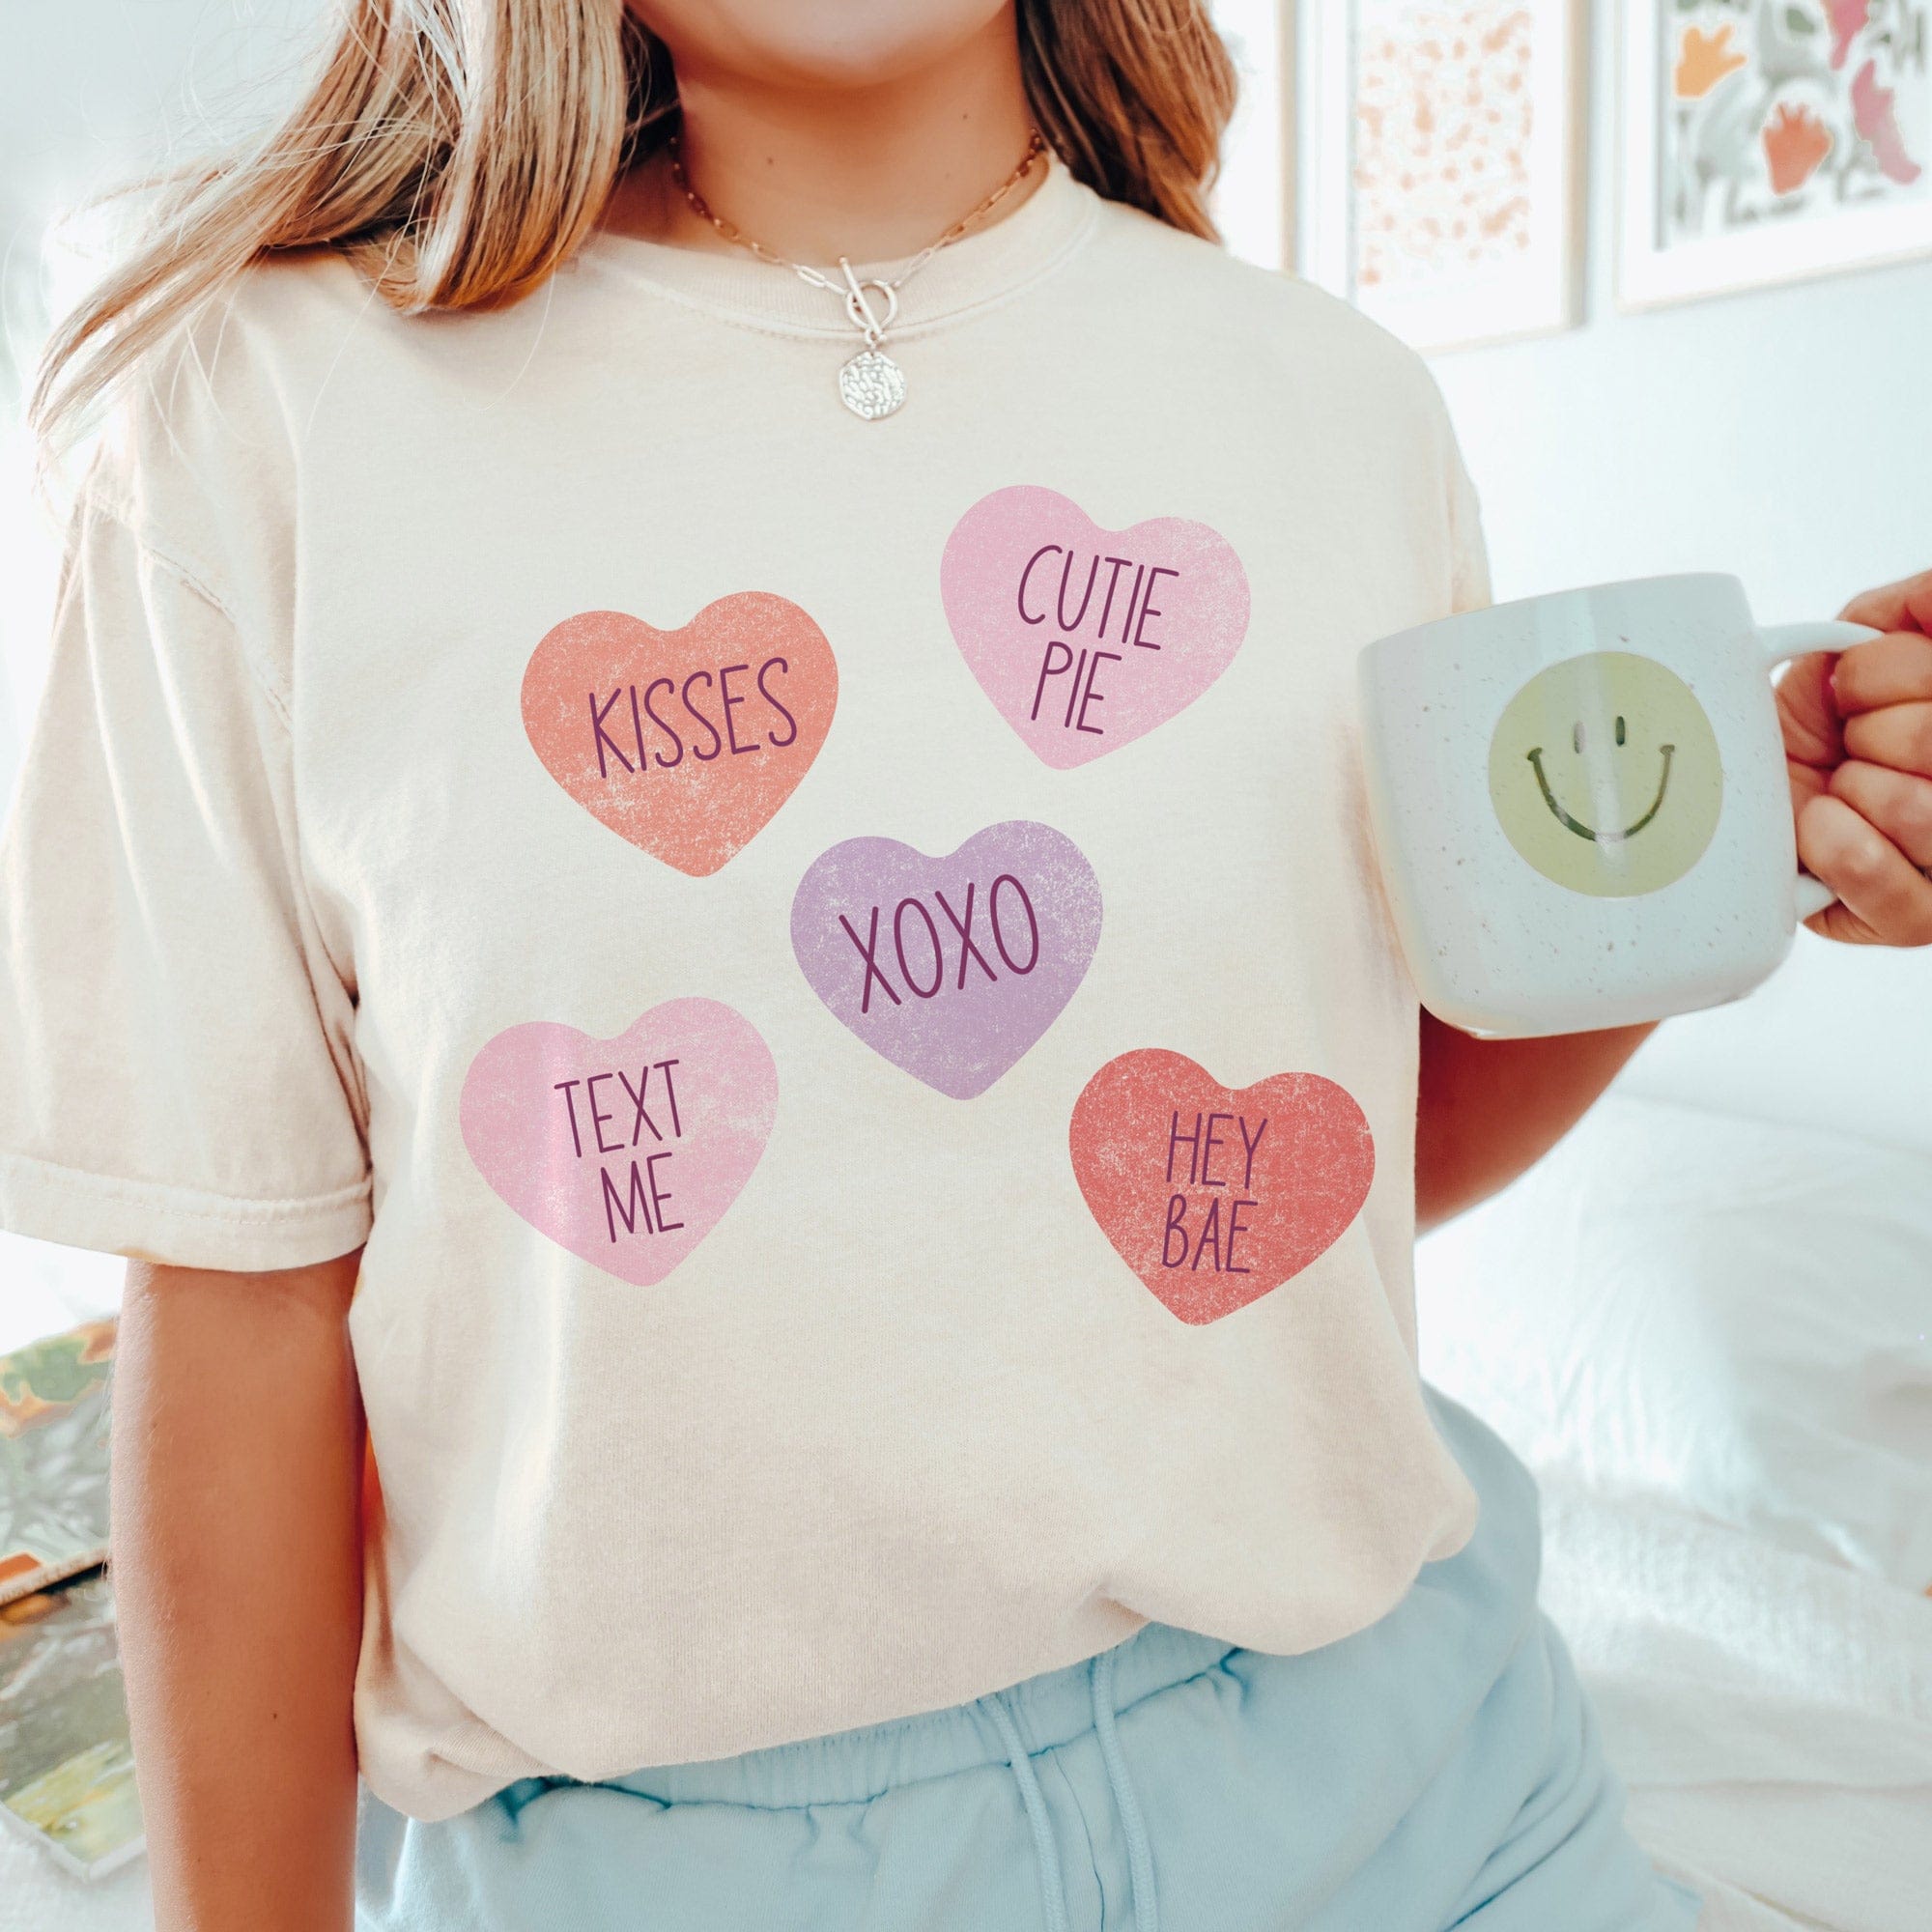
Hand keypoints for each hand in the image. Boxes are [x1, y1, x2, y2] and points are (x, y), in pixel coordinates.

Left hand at [1776, 568, 1931, 944]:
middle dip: (1867, 730)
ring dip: (1857, 788)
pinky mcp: (1916, 920)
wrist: (1758, 796)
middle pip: (1927, 739)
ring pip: (1919, 808)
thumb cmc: (1822, 723)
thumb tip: (1926, 597)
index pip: (1926, 673)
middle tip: (1848, 746)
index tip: (1850, 693)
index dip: (1874, 676)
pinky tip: (1824, 826)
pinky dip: (1845, 851)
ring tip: (1841, 790)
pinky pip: (1895, 894)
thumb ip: (1914, 609)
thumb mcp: (1867, 645)